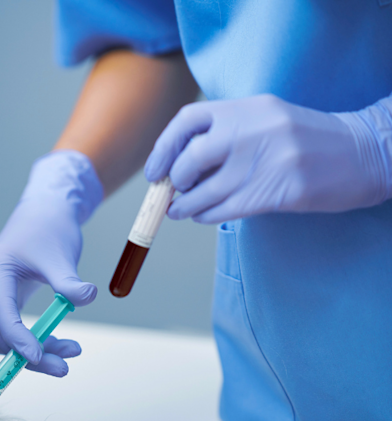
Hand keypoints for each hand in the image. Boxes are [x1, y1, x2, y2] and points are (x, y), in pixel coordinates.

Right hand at [0, 151, 102, 376]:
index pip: (1, 310)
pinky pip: (11, 328)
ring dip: (34, 350)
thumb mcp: (61, 255)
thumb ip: (69, 281)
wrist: (43, 213)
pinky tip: (60, 342)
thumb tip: (86, 297)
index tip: (39, 358)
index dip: (17, 337)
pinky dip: (33, 339)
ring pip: (4, 335)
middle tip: (64, 366)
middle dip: (29, 353)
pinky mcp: (2, 299)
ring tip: (72, 351)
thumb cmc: (49, 229)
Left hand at [144, 94, 391, 223]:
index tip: (156, 170)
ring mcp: (266, 161)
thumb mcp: (264, 119)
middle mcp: (253, 131)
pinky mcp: (279, 191)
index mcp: (247, 108)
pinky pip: (226, 209)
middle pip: (192, 158)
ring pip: (205, 191)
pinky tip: (202, 215)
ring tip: (179, 210)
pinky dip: (205, 215)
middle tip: (172, 190)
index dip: (164, 148)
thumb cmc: (305, 139)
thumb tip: (175, 166)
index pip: (188, 120)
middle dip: (175, 180)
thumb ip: (225, 134)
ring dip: (184, 205)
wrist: (362, 152)